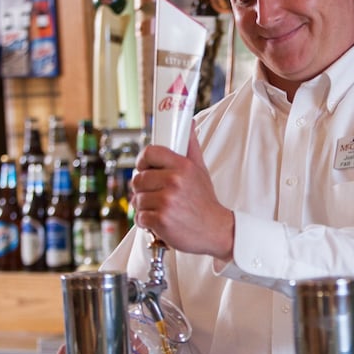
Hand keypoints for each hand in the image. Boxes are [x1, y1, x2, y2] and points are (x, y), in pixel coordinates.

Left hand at [131, 120, 234, 260]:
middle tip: (156, 195)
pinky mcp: (160, 220)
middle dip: (143, 189)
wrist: (216, 230)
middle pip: (137, 178)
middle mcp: (174, 181)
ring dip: (145, 207)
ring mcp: (166, 201)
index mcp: (182, 166)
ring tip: (161, 209)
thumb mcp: (200, 170)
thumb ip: (191, 146)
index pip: (149, 152)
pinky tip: (159, 222)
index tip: (144, 168)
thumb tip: (188, 122)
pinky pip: (139, 217)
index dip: (142, 161)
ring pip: (137, 199)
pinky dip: (146, 222)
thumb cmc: (205, 201)